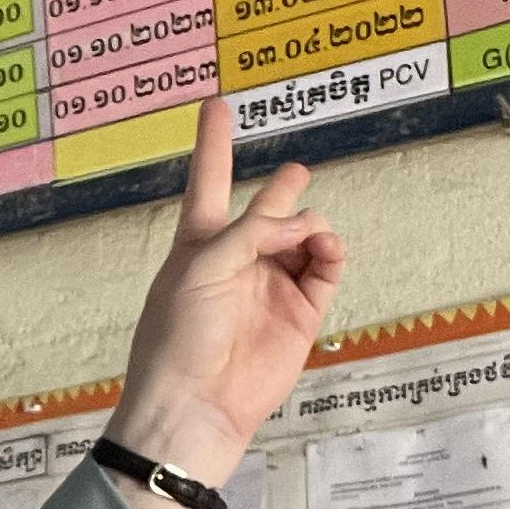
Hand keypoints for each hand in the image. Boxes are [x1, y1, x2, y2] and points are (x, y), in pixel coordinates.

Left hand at [115, 99, 344, 508]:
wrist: (196, 406)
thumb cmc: (179, 336)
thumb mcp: (202, 268)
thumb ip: (250, 232)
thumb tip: (302, 222)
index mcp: (198, 243)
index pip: (207, 181)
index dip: (213, 143)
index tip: (216, 103)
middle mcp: (236, 259)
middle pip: (266, 209)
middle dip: (281, 193)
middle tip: (297, 175)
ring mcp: (271, 284)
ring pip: (304, 235)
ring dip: (309, 225)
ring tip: (306, 235)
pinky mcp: (301, 312)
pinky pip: (325, 268)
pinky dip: (329, 252)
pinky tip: (325, 249)